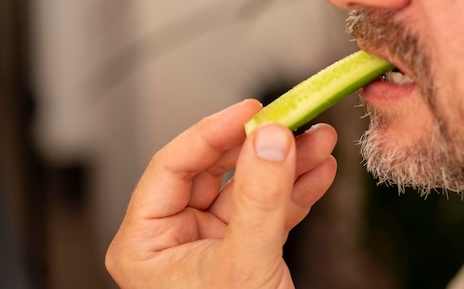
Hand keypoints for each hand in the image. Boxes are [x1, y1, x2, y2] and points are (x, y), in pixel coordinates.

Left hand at [105, 99, 337, 288]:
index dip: (213, 132)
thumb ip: (259, 199)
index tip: (252, 111)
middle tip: (290, 120)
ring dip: (285, 165)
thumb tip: (270, 139)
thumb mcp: (244, 264)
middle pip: (214, 172)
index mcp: (145, 243)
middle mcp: (173, 240)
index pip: (172, 166)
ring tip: (318, 141)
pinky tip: (318, 171)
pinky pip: (267, 211)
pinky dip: (294, 192)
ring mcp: (209, 245)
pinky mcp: (242, 251)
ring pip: (246, 189)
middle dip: (259, 147)